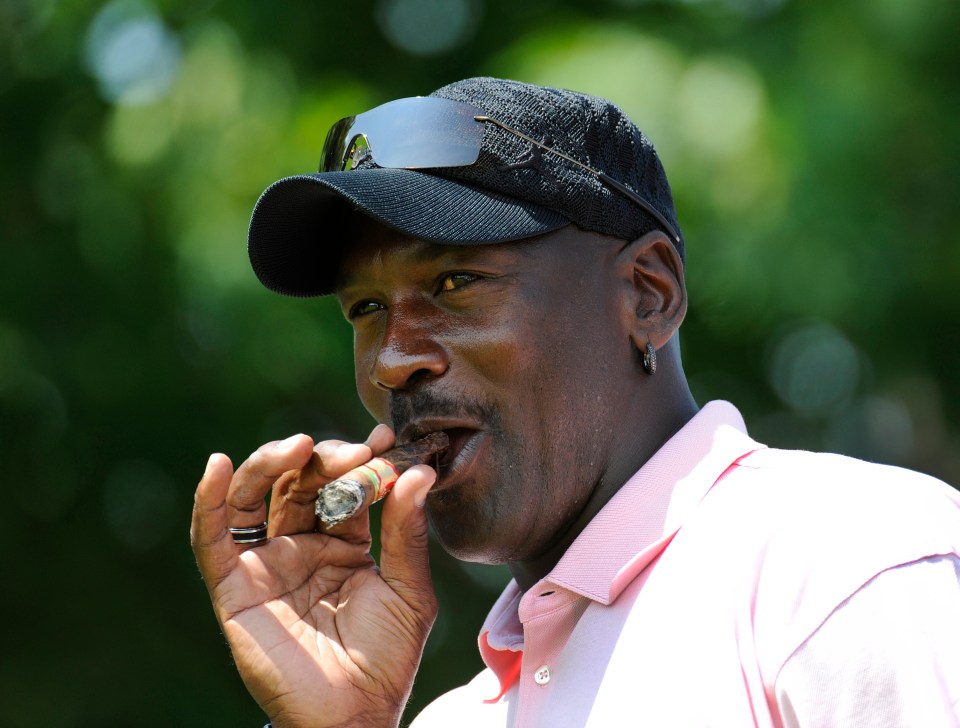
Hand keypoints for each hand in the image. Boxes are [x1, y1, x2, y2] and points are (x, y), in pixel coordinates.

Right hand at [190, 425, 438, 727]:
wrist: (354, 717)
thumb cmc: (385, 660)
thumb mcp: (410, 591)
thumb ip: (408, 534)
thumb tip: (421, 474)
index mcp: (343, 543)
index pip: (344, 486)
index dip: (362, 460)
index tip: (386, 442)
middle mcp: (301, 545)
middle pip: (300, 482)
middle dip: (326, 459)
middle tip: (357, 453)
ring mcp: (266, 564)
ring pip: (255, 497)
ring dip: (271, 463)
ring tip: (299, 447)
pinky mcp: (235, 588)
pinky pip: (212, 540)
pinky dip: (209, 501)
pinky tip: (218, 467)